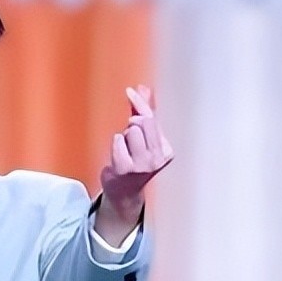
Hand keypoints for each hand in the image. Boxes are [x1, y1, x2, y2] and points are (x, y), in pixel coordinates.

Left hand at [97, 85, 173, 242]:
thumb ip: (145, 112)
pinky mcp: (126, 168)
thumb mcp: (144, 137)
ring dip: (123, 136)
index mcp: (166, 150)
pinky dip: (115, 145)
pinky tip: (118, 157)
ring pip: (130, 131)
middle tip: (128, 136)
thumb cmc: (134, 161)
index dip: (140, 103)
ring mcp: (142, 165)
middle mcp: (157, 158)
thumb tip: (144, 88)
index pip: (152, 119)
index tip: (130, 92)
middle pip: (142, 122)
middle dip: (131, 123)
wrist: (124, 192)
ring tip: (125, 151)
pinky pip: (118, 141)